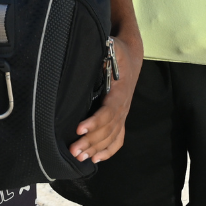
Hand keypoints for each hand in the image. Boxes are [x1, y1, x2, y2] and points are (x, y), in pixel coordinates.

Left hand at [69, 33, 140, 163]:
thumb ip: (106, 48)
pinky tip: (96, 159)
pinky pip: (118, 139)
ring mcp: (123, 115)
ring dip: (96, 149)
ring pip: (111, 137)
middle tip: (73, 150)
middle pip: (108, 129)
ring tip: (79, 157)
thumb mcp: (112, 46)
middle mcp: (123, 107)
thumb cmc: (118, 52)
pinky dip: (108, 151)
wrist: (132, 58)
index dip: (95, 121)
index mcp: (119, 92)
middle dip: (91, 141)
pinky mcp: (120, 118)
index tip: (79, 128)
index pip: (108, 111)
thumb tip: (93, 46)